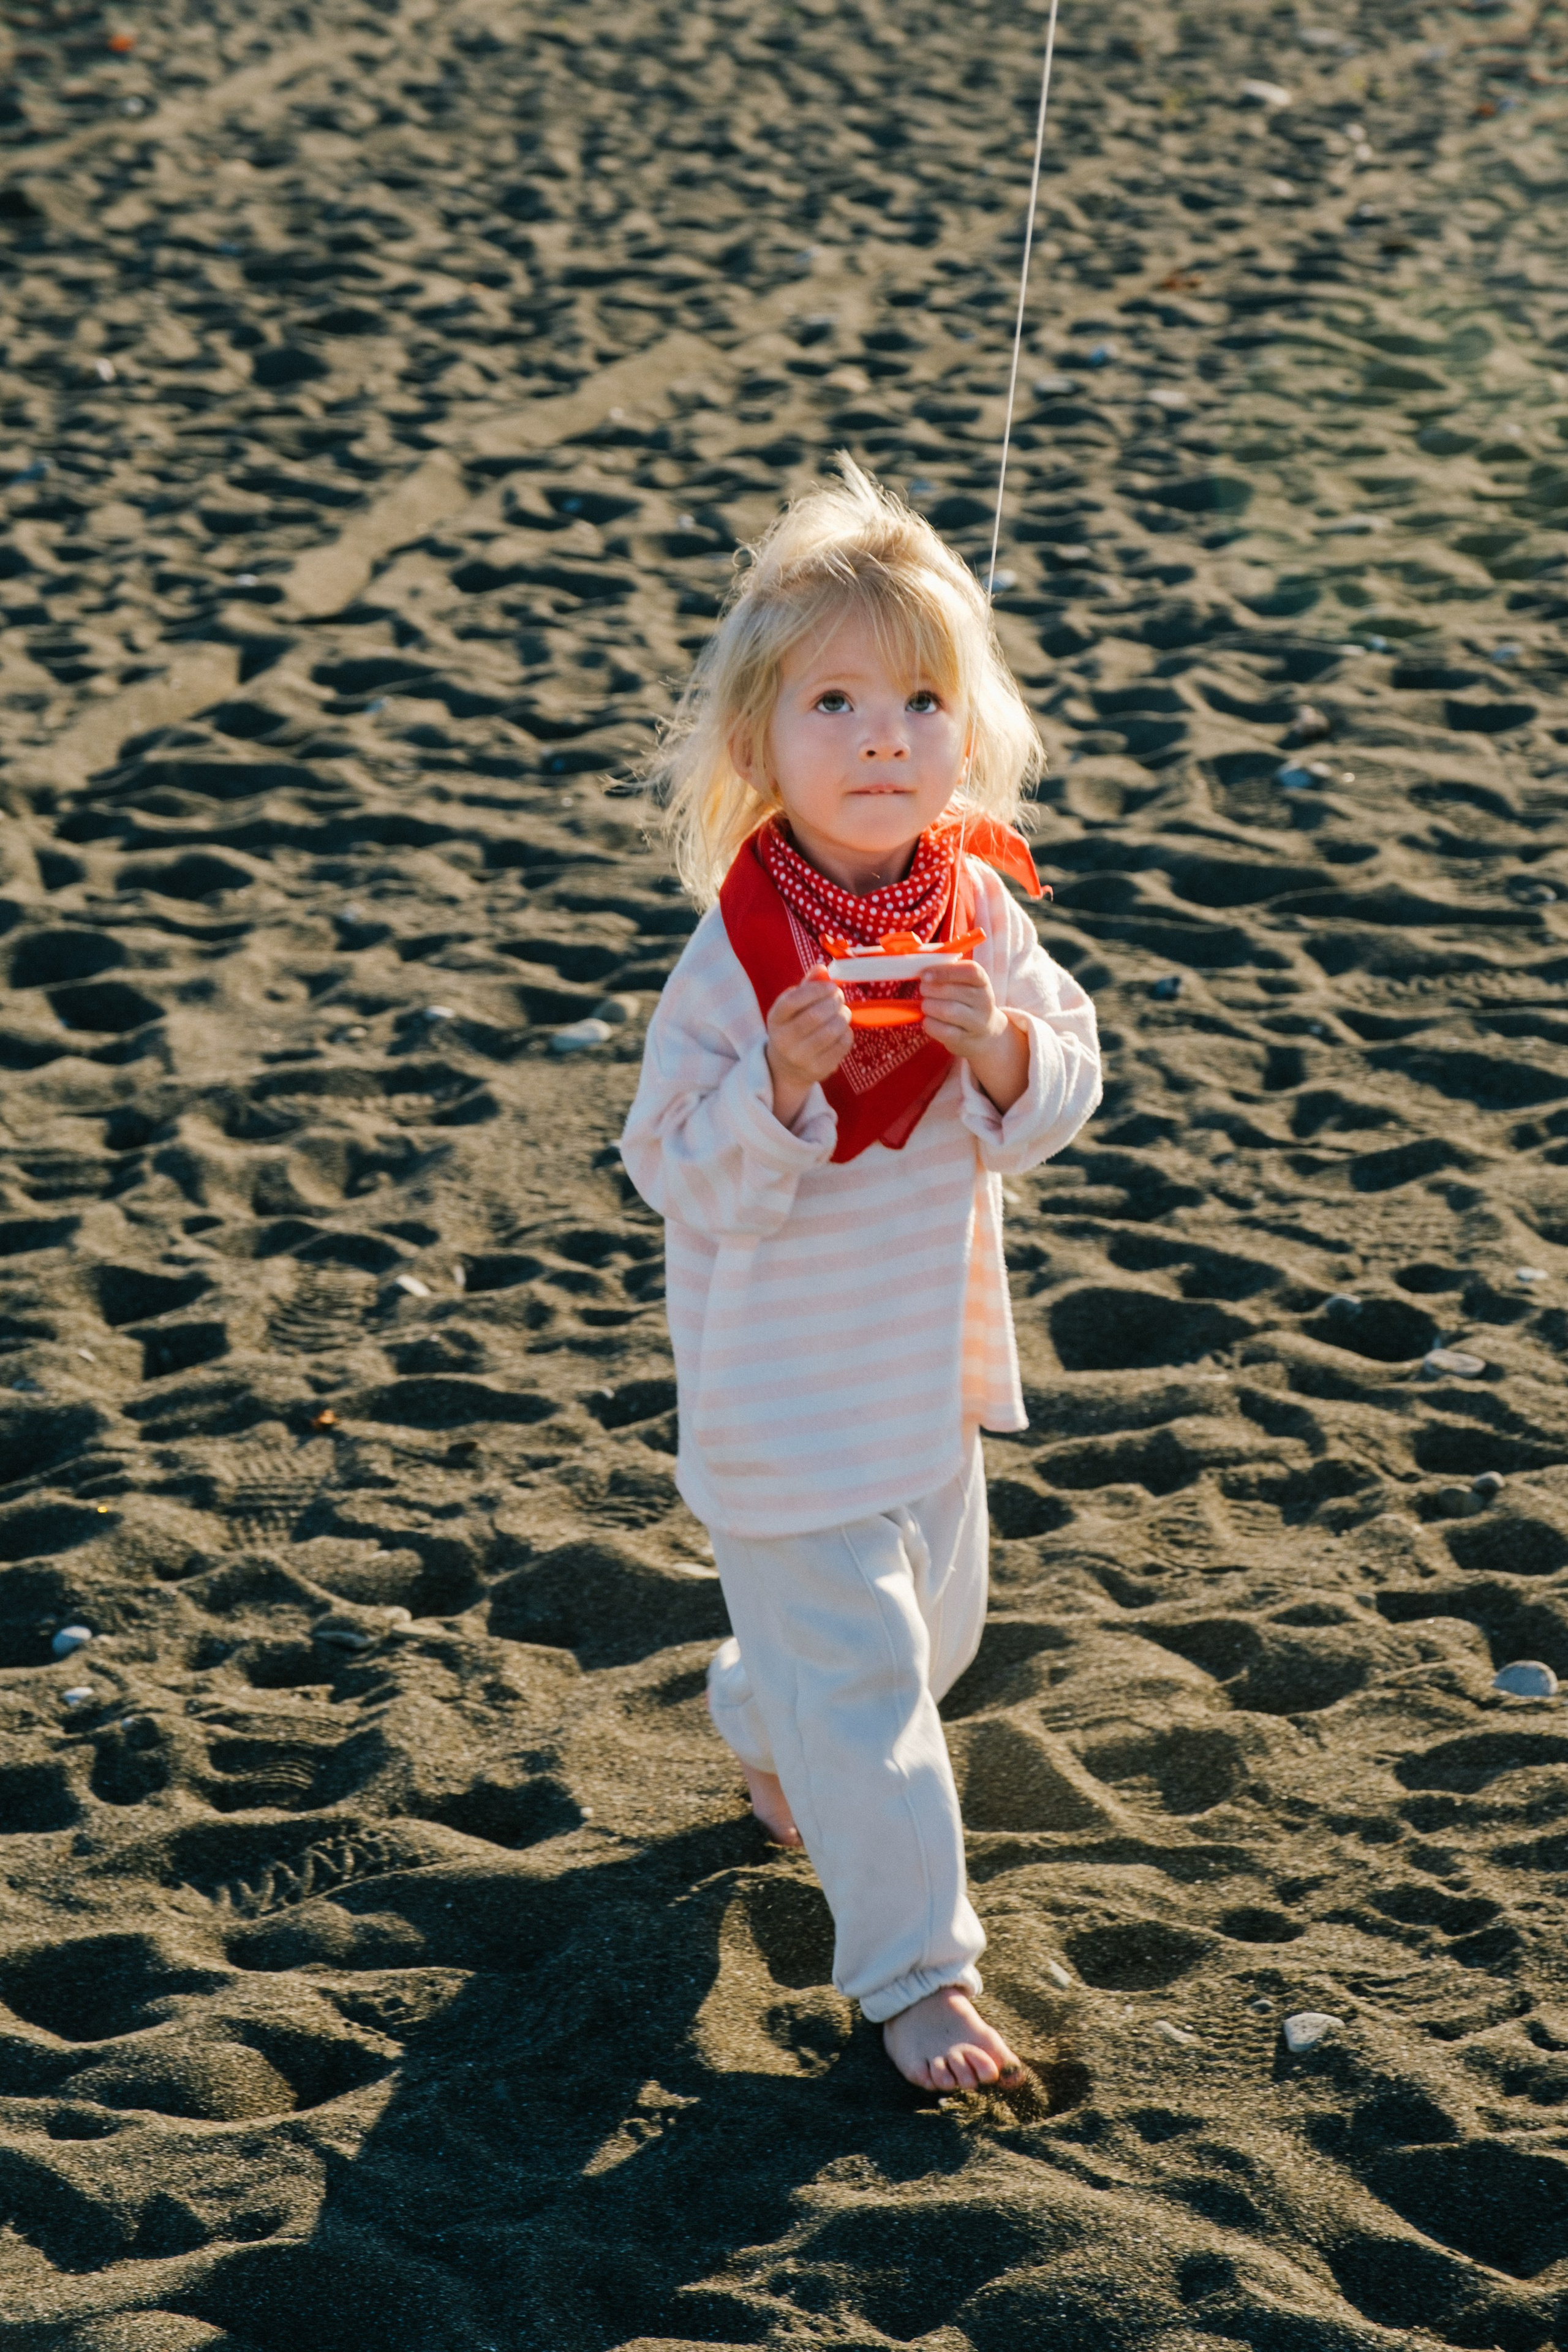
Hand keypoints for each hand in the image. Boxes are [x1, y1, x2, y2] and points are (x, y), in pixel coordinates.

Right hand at [766, 967, 851, 1129]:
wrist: (785, 1068)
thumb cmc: (793, 1027)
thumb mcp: (792, 1007)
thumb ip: (807, 986)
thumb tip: (822, 968)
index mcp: (775, 1020)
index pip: (793, 1001)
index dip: (816, 990)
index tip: (831, 986)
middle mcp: (784, 1040)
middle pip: (815, 1016)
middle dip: (834, 1002)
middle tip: (840, 997)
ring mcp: (801, 1057)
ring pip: (831, 1031)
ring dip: (843, 1016)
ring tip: (843, 1012)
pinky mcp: (818, 1069)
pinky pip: (841, 1046)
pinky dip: (847, 1033)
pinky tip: (843, 1029)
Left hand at [920, 958, 1029, 1112]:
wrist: (986, 1035)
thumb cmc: (967, 1003)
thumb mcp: (966, 985)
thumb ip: (947, 974)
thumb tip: (920, 970)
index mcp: (983, 982)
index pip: (969, 971)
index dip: (944, 971)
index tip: (925, 974)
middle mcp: (984, 1001)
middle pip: (951, 991)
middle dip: (929, 989)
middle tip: (924, 990)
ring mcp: (976, 1022)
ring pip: (946, 1011)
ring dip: (928, 1006)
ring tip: (927, 1005)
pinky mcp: (965, 1039)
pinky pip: (941, 1030)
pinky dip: (929, 1023)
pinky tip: (929, 1020)